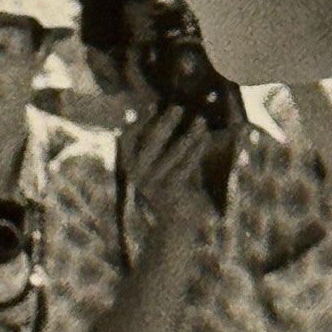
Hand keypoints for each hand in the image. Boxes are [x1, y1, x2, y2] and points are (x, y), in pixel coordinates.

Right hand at [121, 107, 218, 237]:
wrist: (174, 226)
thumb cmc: (169, 190)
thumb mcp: (161, 167)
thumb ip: (161, 146)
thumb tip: (167, 116)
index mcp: (128, 168)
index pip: (127, 139)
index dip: (138, 122)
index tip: (152, 106)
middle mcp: (136, 176)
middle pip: (150, 142)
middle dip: (165, 123)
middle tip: (178, 107)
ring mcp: (151, 184)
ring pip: (173, 153)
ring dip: (189, 135)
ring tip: (201, 121)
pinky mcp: (169, 191)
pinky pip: (185, 166)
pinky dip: (196, 151)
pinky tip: (204, 139)